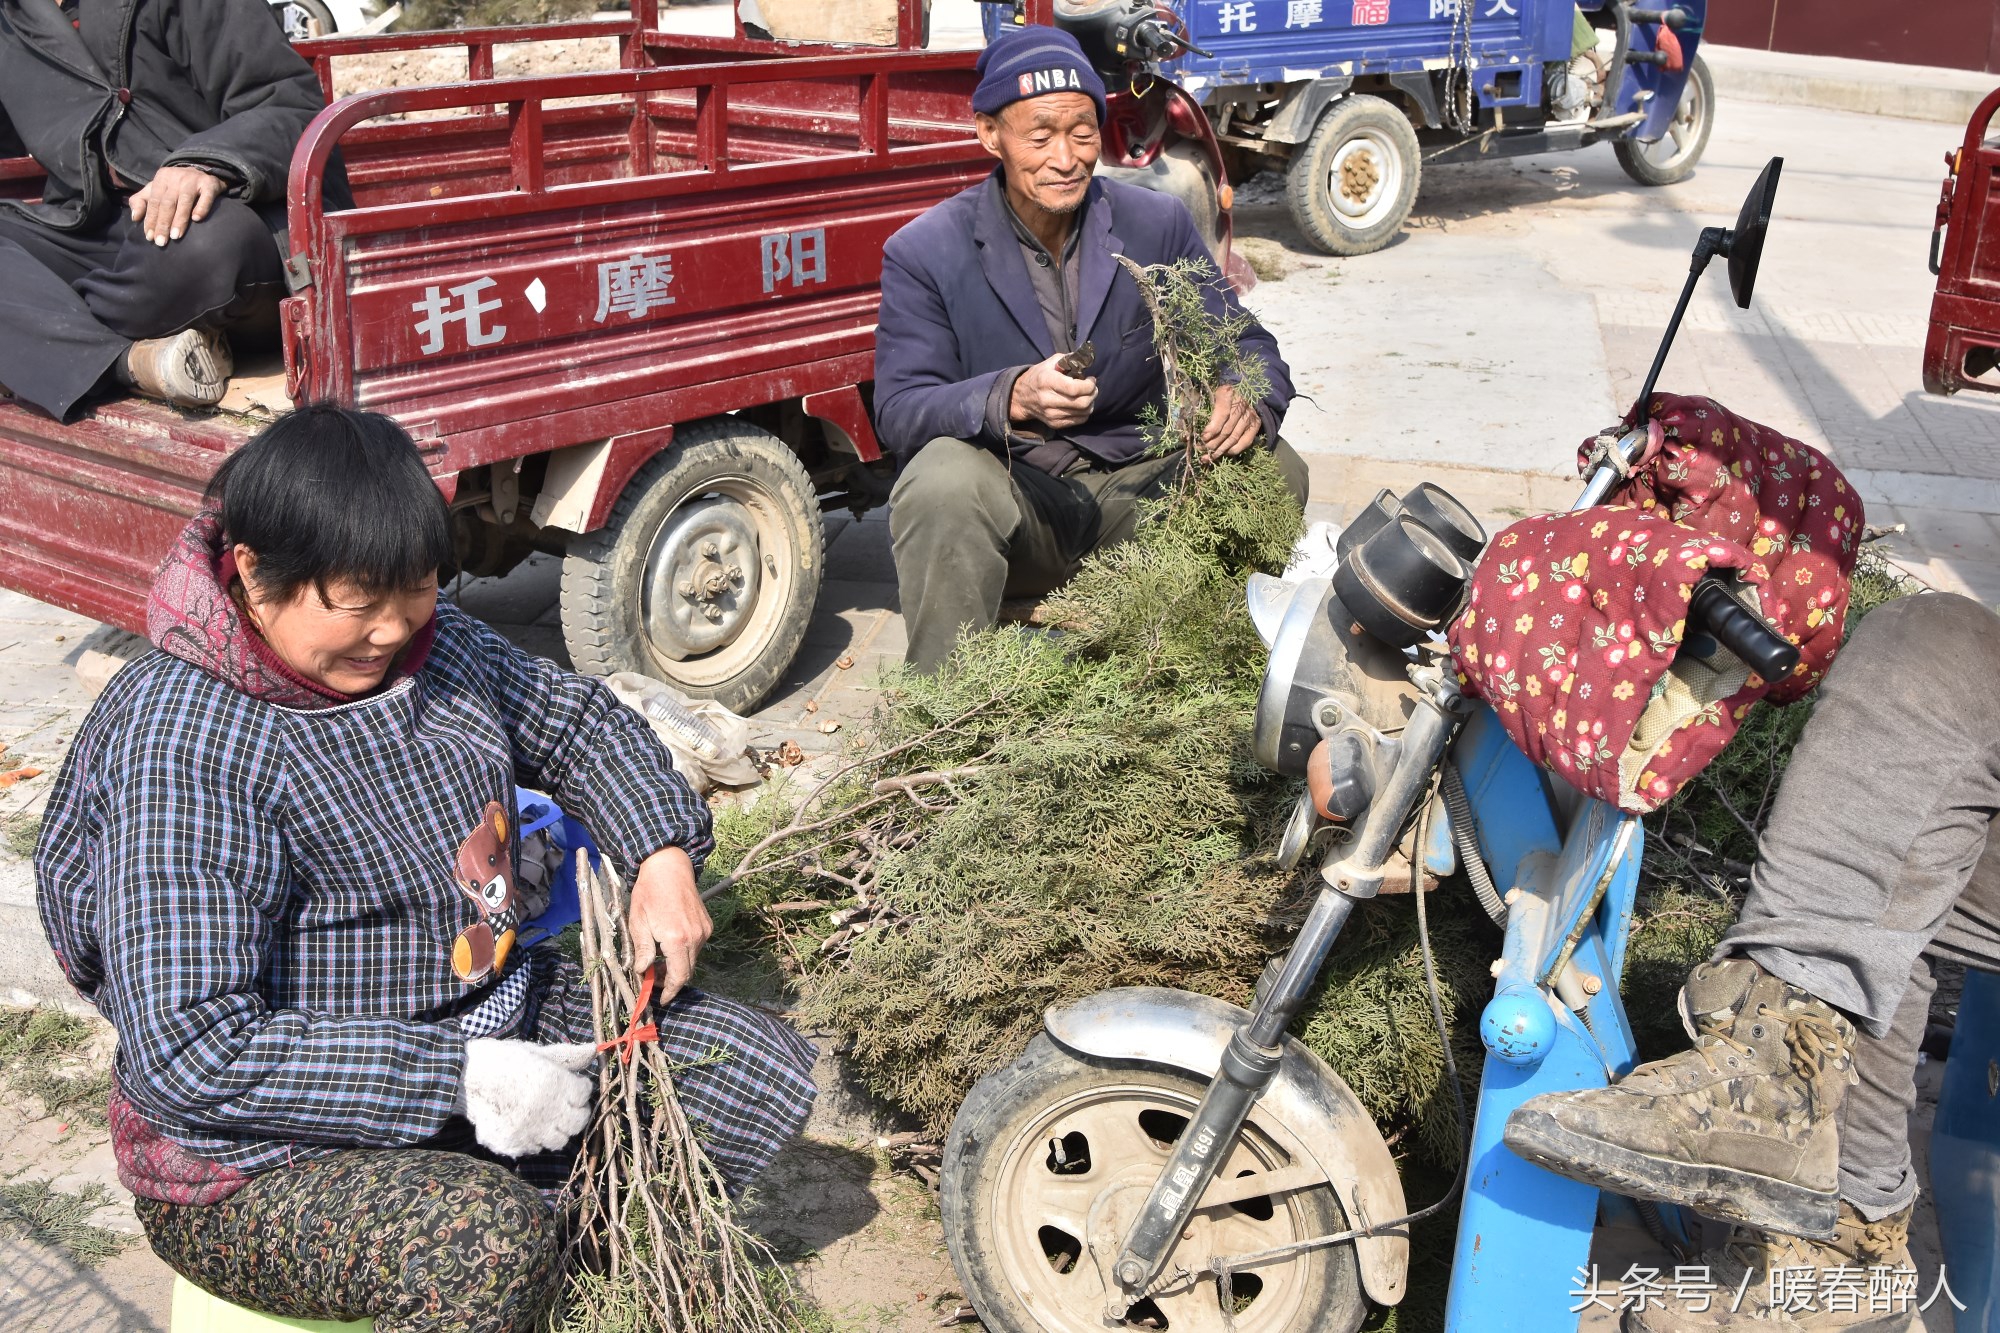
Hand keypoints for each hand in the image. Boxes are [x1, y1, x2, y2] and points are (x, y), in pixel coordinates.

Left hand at [128, 166, 226, 245]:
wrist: (203, 170)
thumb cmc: (177, 185)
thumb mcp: (157, 189)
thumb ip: (141, 201)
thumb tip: (135, 217)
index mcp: (162, 178)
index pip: (154, 202)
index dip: (151, 219)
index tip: (149, 237)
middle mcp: (176, 177)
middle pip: (167, 203)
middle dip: (163, 223)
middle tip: (161, 242)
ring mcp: (193, 180)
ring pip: (184, 201)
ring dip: (179, 220)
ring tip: (176, 236)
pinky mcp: (210, 184)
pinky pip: (206, 197)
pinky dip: (201, 208)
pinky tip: (197, 219)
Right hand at [461, 1038, 595, 1157]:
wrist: (465, 1077)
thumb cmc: (503, 1060)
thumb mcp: (537, 1053)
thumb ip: (567, 1056)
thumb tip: (593, 1050)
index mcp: (557, 1084)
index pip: (585, 1093)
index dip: (579, 1088)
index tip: (571, 1086)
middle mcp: (548, 1110)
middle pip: (578, 1121)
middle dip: (575, 1112)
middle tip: (564, 1106)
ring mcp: (531, 1130)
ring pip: (559, 1140)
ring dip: (557, 1130)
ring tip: (546, 1118)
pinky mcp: (515, 1144)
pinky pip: (535, 1148)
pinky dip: (535, 1140)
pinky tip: (528, 1126)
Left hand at [628, 846, 709, 1003]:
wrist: (669, 866)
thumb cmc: (649, 892)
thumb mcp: (638, 922)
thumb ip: (642, 951)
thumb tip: (641, 972)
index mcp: (677, 939)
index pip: (678, 976)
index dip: (670, 991)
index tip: (660, 999)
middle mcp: (696, 937)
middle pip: (688, 971)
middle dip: (671, 980)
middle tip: (653, 981)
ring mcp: (704, 930)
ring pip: (692, 959)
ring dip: (677, 966)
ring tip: (658, 962)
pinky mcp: (706, 924)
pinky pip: (697, 946)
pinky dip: (684, 953)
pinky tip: (669, 947)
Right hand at [1009, 354, 1097, 431]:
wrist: (1022, 398)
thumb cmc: (1039, 376)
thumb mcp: (1050, 363)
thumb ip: (1068, 359)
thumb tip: (1085, 360)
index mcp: (1047, 381)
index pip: (1074, 389)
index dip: (1088, 385)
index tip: (1091, 380)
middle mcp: (1048, 400)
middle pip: (1082, 403)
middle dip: (1093, 394)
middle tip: (1092, 388)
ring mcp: (1051, 414)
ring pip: (1083, 413)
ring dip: (1091, 403)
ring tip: (1087, 395)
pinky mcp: (1055, 424)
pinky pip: (1079, 420)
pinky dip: (1085, 412)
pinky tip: (1081, 404)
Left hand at [1200, 384, 1261, 462]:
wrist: (1240, 392)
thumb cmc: (1216, 397)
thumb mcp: (1205, 397)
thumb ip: (1195, 413)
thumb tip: (1184, 436)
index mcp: (1227, 393)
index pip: (1222, 414)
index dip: (1212, 429)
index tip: (1202, 438)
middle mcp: (1242, 404)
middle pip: (1226, 429)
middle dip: (1212, 443)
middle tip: (1200, 450)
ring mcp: (1250, 415)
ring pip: (1233, 438)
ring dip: (1219, 450)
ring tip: (1207, 457)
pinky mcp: (1255, 425)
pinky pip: (1244, 443)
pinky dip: (1232, 451)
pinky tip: (1221, 454)